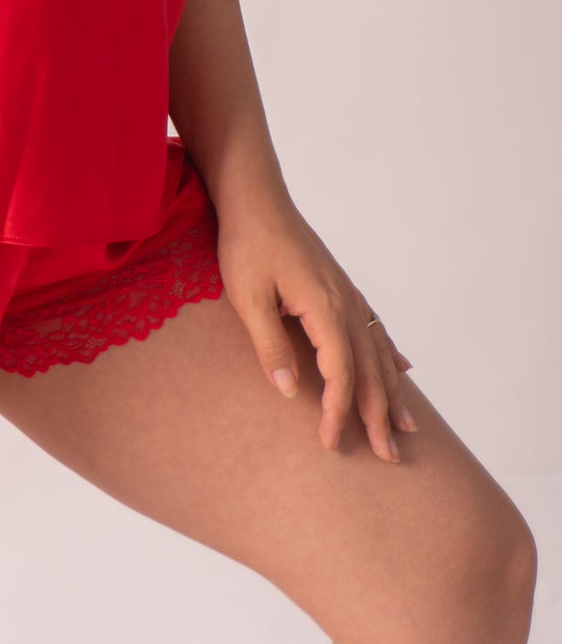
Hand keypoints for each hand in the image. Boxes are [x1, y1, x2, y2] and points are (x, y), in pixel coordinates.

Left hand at [215, 189, 416, 463]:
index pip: (340, 373)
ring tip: (407, 427)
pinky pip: (374, 326)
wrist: (256, 197)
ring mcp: (346, 292)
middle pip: (369, 368)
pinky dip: (390, 353)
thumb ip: (269, 345)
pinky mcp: (340, 286)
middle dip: (379, 415)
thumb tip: (289, 392)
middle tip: (389, 457)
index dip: (338, 412)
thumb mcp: (247, 297)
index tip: (330, 443)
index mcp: (324, 307)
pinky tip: (403, 369)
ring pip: (378, 351)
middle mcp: (344, 302)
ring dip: (392, 391)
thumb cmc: (247, 244)